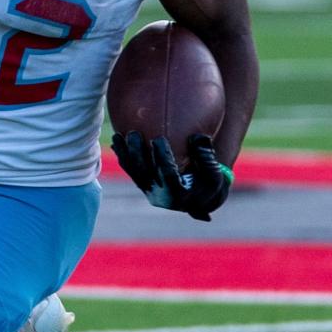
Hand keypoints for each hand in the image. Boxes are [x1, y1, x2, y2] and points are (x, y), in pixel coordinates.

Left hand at [110, 131, 232, 221]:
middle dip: (136, 154)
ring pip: (134, 173)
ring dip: (125, 154)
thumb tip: (197, 137)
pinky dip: (123, 156)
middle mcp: (161, 196)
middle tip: (133, 134)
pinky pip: (131, 171)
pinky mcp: (144, 186)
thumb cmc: (210, 182)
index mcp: (179, 196)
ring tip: (118, 135)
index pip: (167, 176)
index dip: (162, 158)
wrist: (200, 197)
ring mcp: (150, 192)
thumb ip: (206, 156)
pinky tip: (116, 140)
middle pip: (144, 175)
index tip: (158, 139)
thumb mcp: (214, 172)